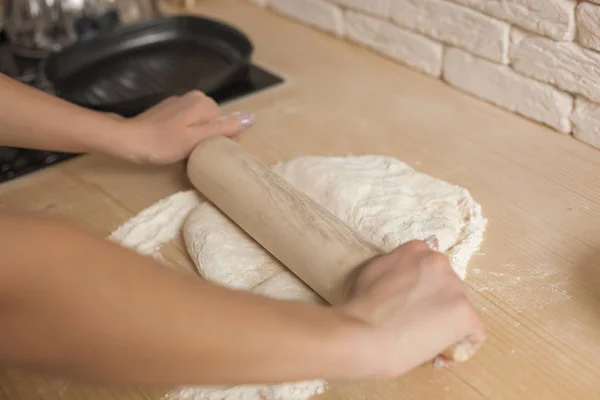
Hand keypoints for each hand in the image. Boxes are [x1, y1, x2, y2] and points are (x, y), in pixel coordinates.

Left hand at [120, 90, 254, 163]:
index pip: (228, 124)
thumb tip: (252, 118)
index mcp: (204, 103)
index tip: (209, 155)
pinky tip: (176, 146)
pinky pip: (188, 123)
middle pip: (214, 123)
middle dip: (209, 139)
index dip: (222, 142)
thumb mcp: (196, 140)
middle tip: (195, 155)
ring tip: (185, 152)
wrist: (128, 140)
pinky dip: (186, 134)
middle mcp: (195, 97)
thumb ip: (224, 128)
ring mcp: (181, 102)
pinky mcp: (170, 110)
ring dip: (198, 138)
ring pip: (201, 124)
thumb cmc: (162, 143)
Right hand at [340, 238, 485, 378]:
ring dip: (448, 324)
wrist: (362, 333)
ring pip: (461, 309)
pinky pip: (475, 332)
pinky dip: (462, 344)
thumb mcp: (372, 271)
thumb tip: (401, 282)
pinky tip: (444, 353)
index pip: (431, 270)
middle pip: (448, 287)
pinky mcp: (465, 313)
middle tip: (416, 326)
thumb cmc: (358, 308)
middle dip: (436, 306)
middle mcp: (438, 261)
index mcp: (416, 250)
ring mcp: (455, 287)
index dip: (423, 291)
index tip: (410, 306)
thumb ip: (394, 270)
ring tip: (426, 342)